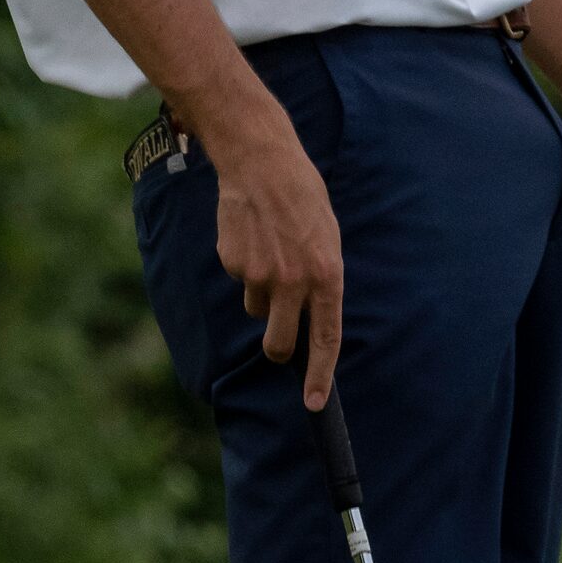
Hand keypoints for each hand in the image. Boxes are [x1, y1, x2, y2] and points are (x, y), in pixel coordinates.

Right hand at [204, 100, 343, 412]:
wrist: (261, 160)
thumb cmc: (302, 196)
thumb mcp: (327, 236)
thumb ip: (321, 278)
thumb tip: (310, 316)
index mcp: (326, 274)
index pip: (325, 338)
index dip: (319, 376)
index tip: (313, 402)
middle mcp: (293, 281)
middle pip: (279, 344)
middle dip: (278, 349)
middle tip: (278, 336)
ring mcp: (259, 273)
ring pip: (256, 308)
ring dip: (262, 291)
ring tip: (270, 248)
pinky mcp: (233, 262)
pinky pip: (239, 278)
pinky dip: (245, 264)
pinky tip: (252, 233)